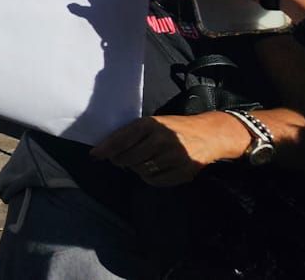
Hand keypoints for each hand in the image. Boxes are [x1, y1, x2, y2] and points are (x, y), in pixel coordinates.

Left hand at [91, 112, 248, 186]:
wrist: (209, 134)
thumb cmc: (175, 128)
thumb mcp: (154, 122)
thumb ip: (133, 133)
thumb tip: (107, 149)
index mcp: (151, 124)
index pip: (121, 139)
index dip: (105, 149)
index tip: (94, 156)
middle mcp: (161, 139)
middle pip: (128, 158)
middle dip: (120, 161)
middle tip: (121, 160)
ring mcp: (173, 156)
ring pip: (141, 171)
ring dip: (137, 168)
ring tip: (143, 161)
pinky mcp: (184, 171)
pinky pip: (156, 181)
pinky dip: (150, 178)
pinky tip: (155, 169)